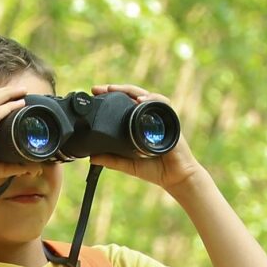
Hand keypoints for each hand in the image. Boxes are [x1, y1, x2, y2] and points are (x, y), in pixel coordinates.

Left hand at [85, 82, 204, 192]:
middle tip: (100, 89)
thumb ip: (112, 160)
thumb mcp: (128, 165)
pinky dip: (152, 99)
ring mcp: (159, 117)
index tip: (95, 93)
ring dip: (131, 91)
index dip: (111, 97)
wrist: (174, 177)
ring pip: (146, 95)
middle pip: (133, 96)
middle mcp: (148, 117)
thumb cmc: (155, 170)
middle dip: (117, 89)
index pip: (124, 104)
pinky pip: (162, 103)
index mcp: (137, 124)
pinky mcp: (170, 119)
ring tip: (116, 90)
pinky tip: (140, 101)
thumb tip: (92, 158)